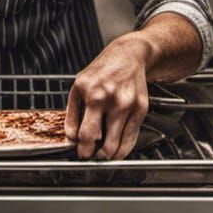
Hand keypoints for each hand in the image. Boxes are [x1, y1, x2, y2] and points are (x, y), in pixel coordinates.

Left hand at [65, 41, 150, 159]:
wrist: (128, 56)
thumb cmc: (101, 72)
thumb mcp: (78, 87)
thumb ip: (72, 114)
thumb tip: (71, 139)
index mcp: (91, 93)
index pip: (86, 134)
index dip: (83, 150)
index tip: (82, 154)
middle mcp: (110, 99)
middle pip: (104, 143)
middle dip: (96, 156)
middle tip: (92, 156)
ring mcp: (128, 104)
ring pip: (118, 145)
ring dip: (109, 155)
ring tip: (103, 153)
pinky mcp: (141, 109)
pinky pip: (131, 139)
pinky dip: (123, 149)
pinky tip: (116, 148)